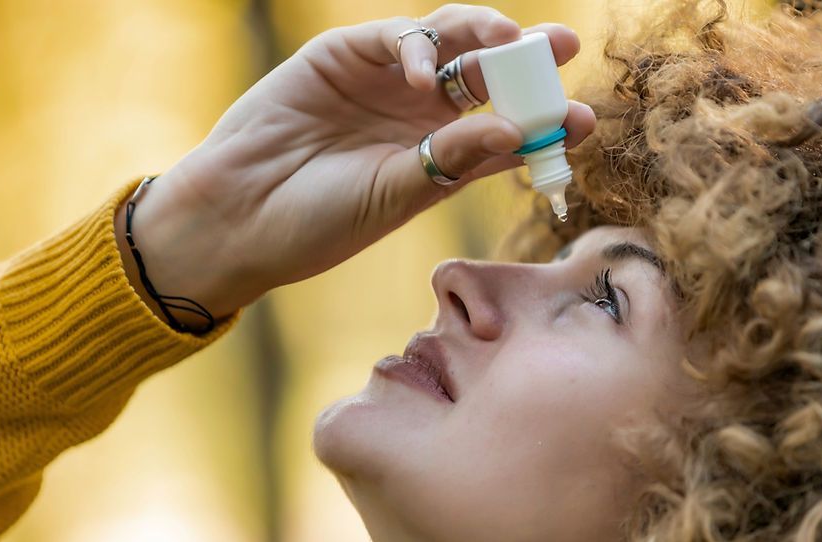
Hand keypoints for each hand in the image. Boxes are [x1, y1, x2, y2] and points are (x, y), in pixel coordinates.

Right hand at [116, 4, 596, 323]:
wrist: (237, 215)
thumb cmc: (315, 224)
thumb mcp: (394, 197)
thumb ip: (451, 162)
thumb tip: (517, 133)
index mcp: (436, 159)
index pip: (503, 131)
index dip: (542, 120)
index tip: (583, 119)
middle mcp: (417, 117)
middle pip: (486, 77)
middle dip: (524, 61)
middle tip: (562, 47)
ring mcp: (384, 83)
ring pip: (450, 44)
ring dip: (482, 38)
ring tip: (507, 42)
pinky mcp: (345, 56)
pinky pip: (398, 38)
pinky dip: (420, 48)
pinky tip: (427, 77)